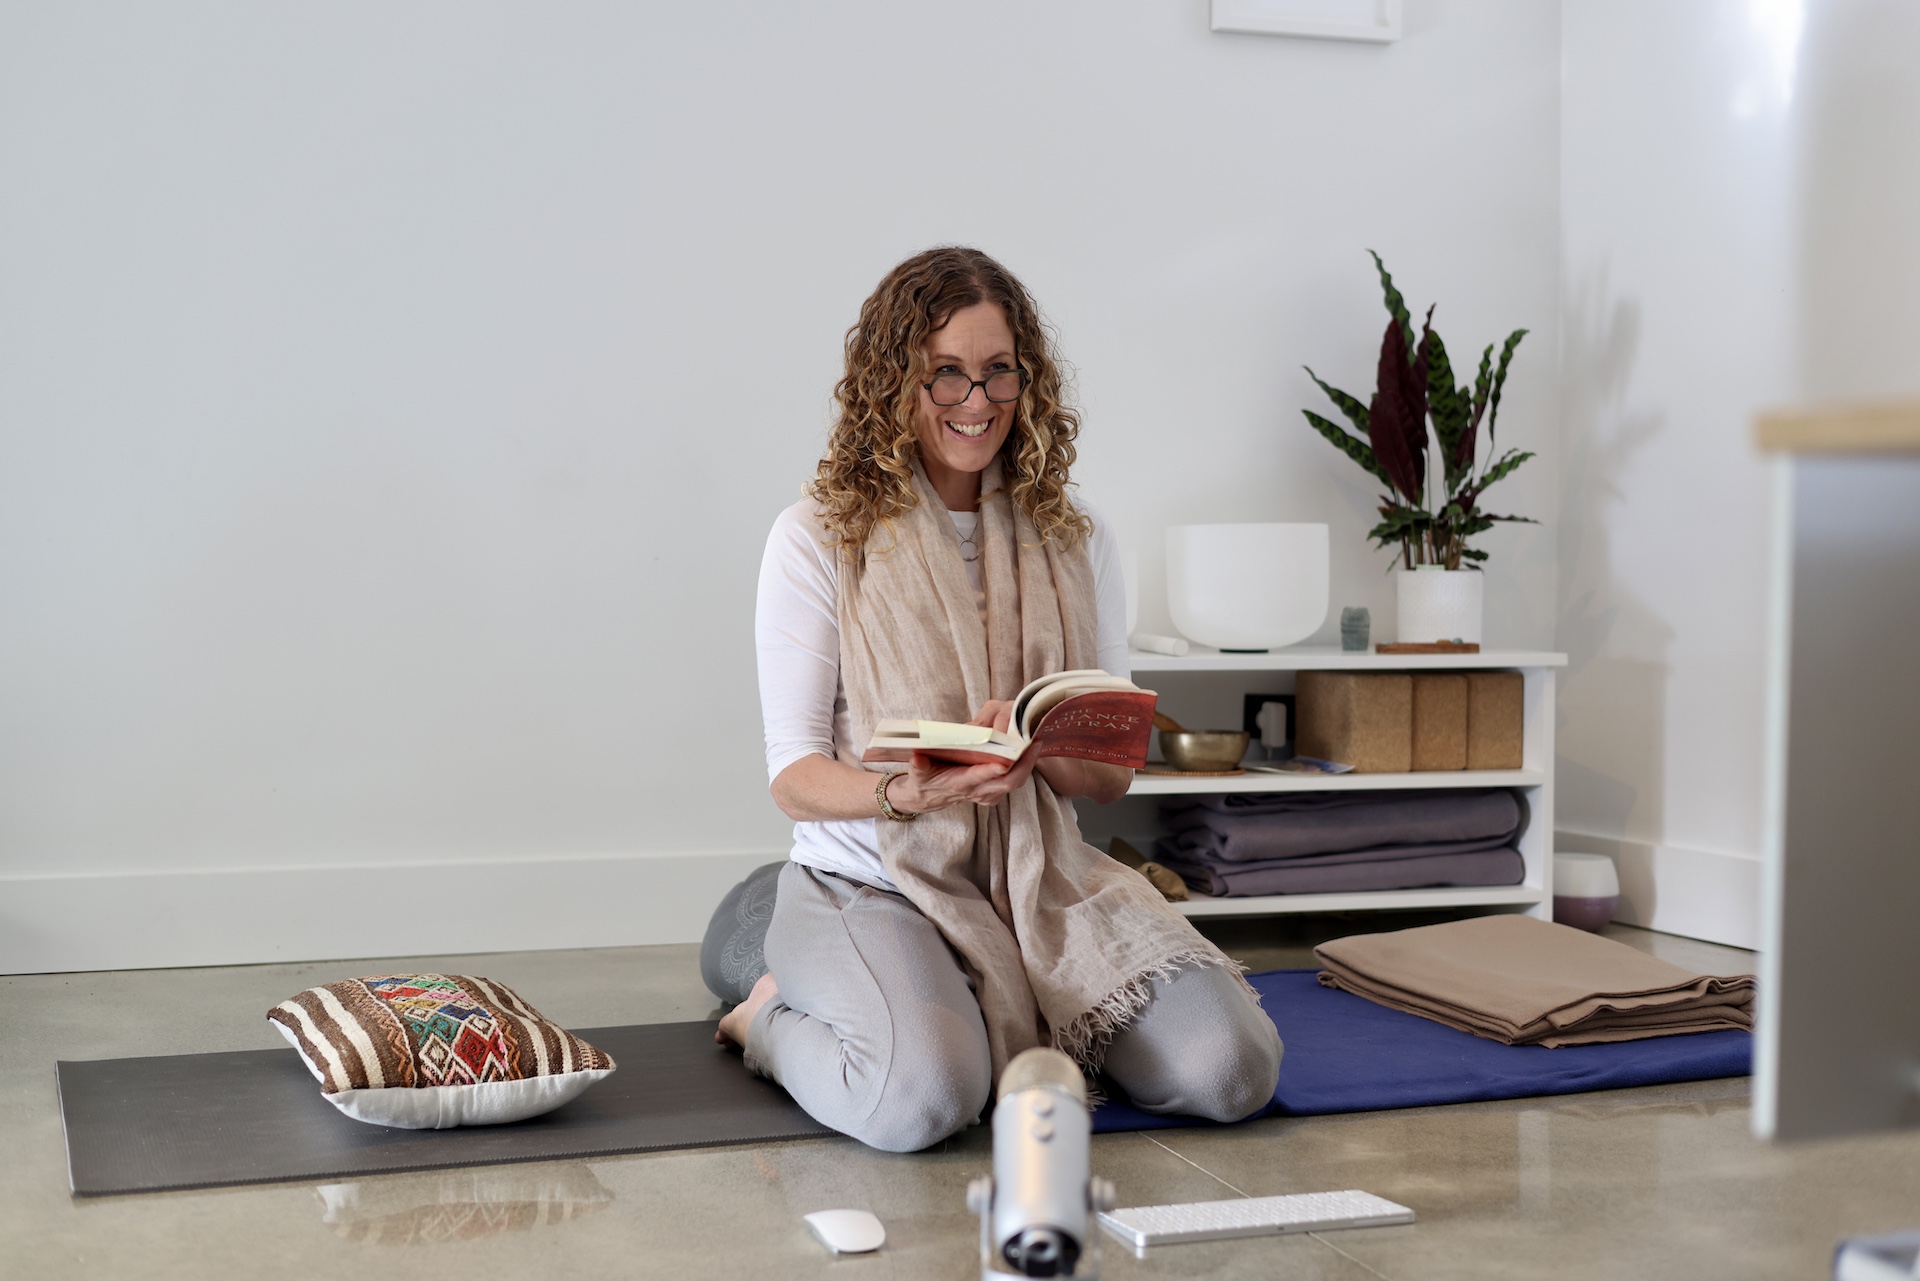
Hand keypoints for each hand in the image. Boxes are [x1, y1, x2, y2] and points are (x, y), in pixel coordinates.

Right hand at [886, 699, 1033, 813]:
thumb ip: (918, 766)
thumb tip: (917, 758)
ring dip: (1028, 764)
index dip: (990, 771)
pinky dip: (1025, 766)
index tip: (1004, 762)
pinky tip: (1030, 748)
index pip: (977, 779)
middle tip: (1033, 743)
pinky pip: (1015, 780)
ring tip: (1036, 741)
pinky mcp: (995, 791)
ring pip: (1015, 781)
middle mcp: (978, 792)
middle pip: (1007, 782)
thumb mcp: (917, 773)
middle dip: (1023, 765)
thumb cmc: (925, 780)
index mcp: (959, 784)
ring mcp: (989, 793)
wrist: (928, 797)